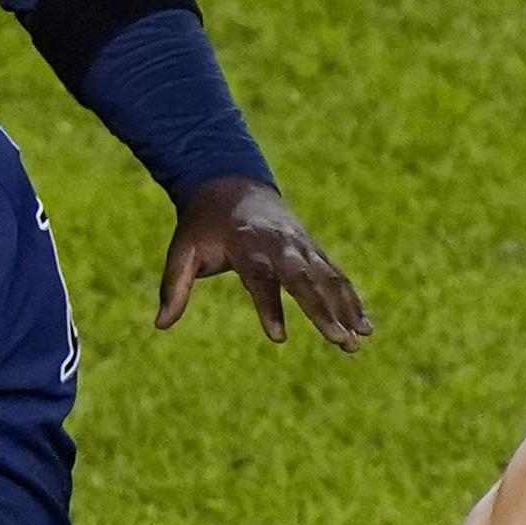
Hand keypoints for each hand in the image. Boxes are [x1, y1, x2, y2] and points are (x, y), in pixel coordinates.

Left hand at [158, 175, 371, 348]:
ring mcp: (301, 245)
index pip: (261, 280)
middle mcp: (280, 244)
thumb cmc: (203, 224)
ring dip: (346, 309)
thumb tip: (160, 324)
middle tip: (339, 341)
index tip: (278, 338)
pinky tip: (365, 326)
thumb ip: (173, 286)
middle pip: (305, 280)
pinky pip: (335, 275)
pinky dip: (351, 299)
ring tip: (360, 341)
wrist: (230, 183)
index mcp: (247, 245)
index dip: (270, 308)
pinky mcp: (312, 249)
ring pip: (328, 278)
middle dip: (324, 311)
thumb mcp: (182, 250)